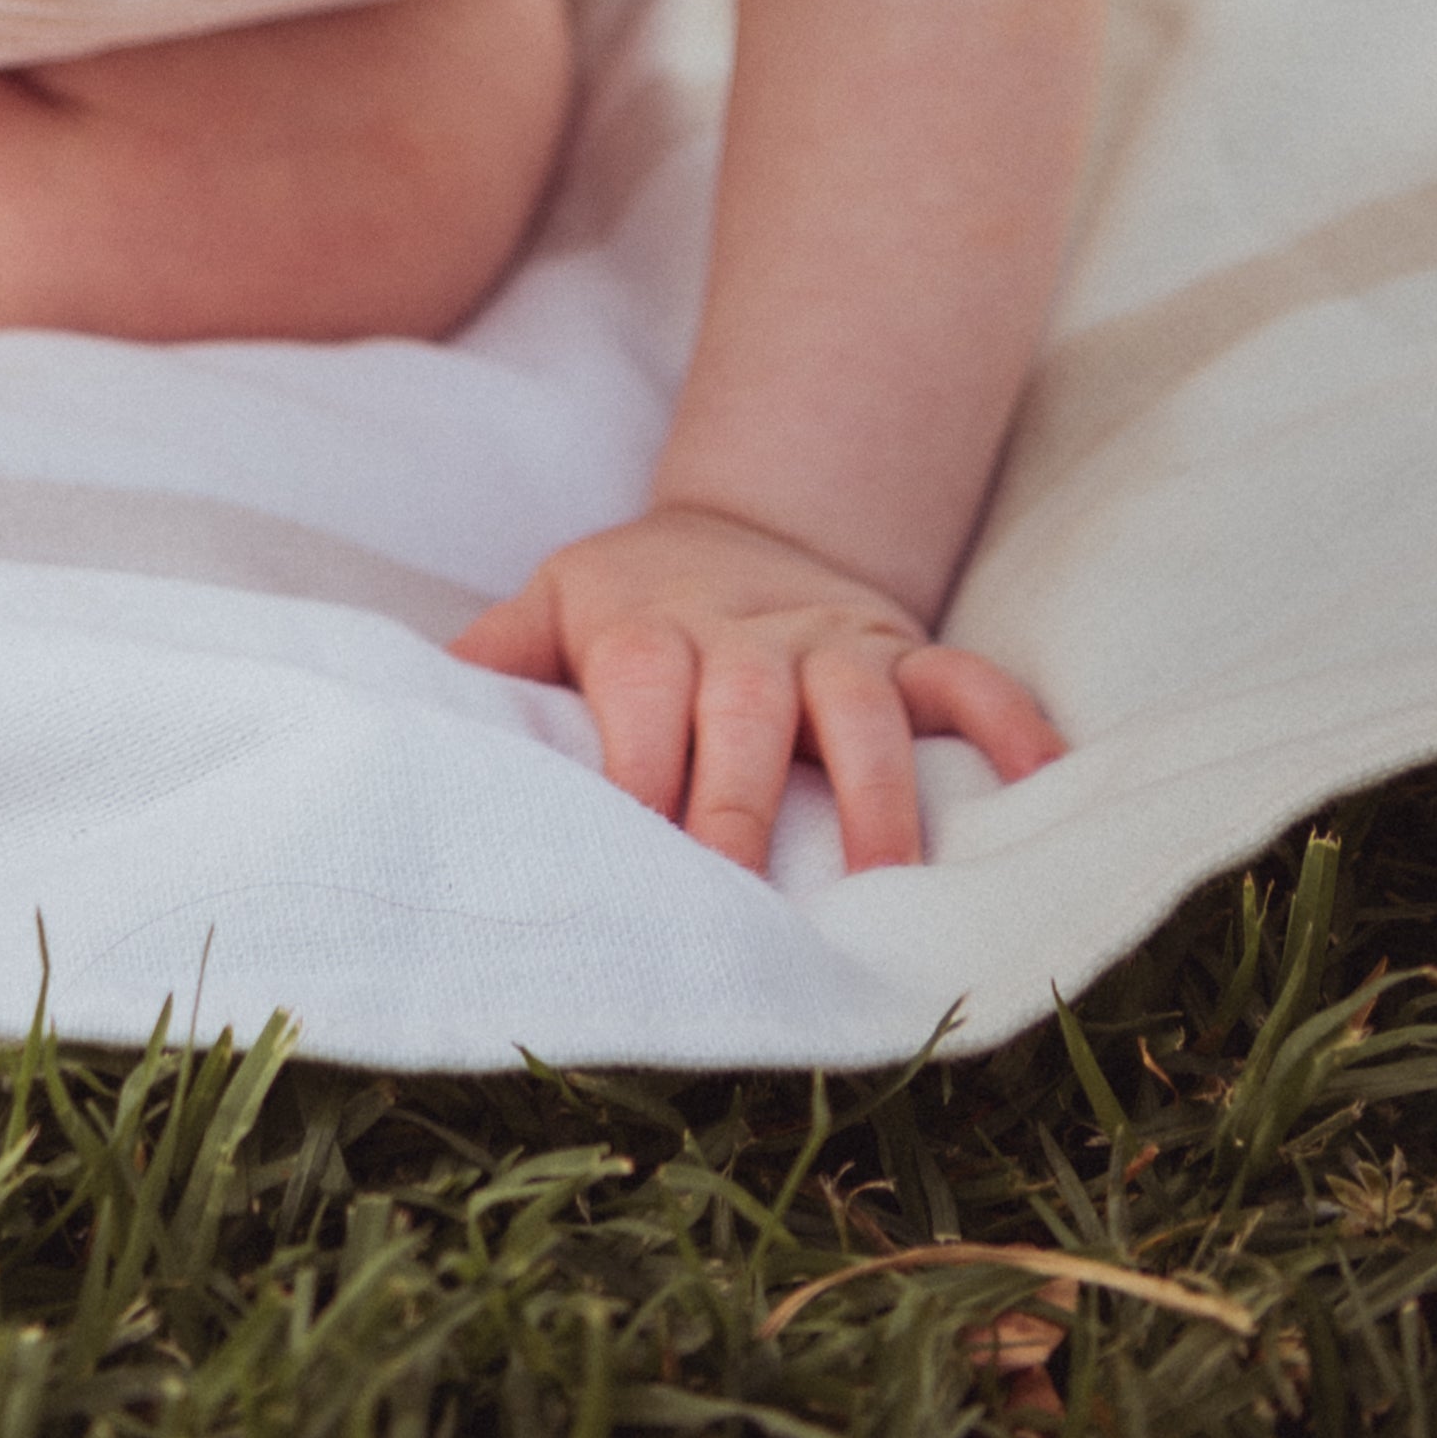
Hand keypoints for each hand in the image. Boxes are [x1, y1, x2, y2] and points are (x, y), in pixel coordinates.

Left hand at [452, 503, 1059, 873]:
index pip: (638, 698)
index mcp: (644, 629)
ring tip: (887, 880)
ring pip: (862, 705)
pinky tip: (1042, 778)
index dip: (636, 772)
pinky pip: (965, 677)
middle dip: (743, 802)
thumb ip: (488, 665)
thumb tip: (394, 724)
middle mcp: (743, 634)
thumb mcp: (547, 609)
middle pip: (744, 709)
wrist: (735, 534)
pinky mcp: (902, 650)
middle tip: (747, 903)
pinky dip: (1007, 722)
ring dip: (876, 789)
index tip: (634, 854)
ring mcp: (831, 642)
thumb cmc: (626, 606)